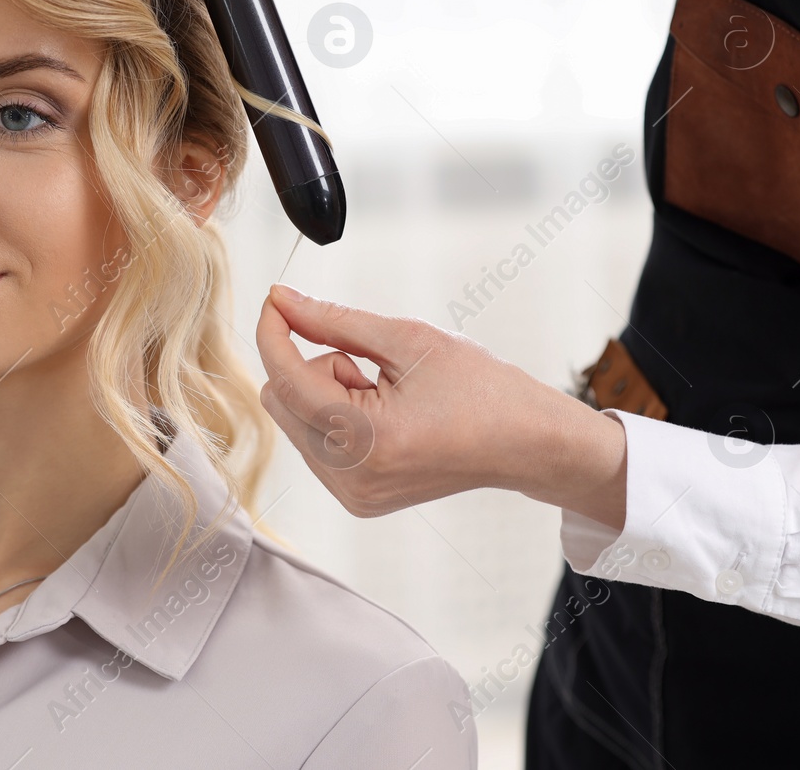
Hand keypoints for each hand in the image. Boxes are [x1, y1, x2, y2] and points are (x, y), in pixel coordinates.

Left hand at [253, 283, 627, 527]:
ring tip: (385, 395)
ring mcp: (352, 496)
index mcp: (367, 439)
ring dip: (325, 394)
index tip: (277, 298)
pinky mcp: (356, 501)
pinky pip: (313, 444)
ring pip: (293, 420)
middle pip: (280, 400)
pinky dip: (335, 418)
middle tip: (371, 367)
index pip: (285, 378)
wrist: (526, 443)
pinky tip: (383, 419)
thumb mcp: (407, 340)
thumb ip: (333, 319)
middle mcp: (352, 478)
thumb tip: (280, 299)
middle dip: (314, 368)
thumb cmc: (480, 387)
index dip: (274, 330)